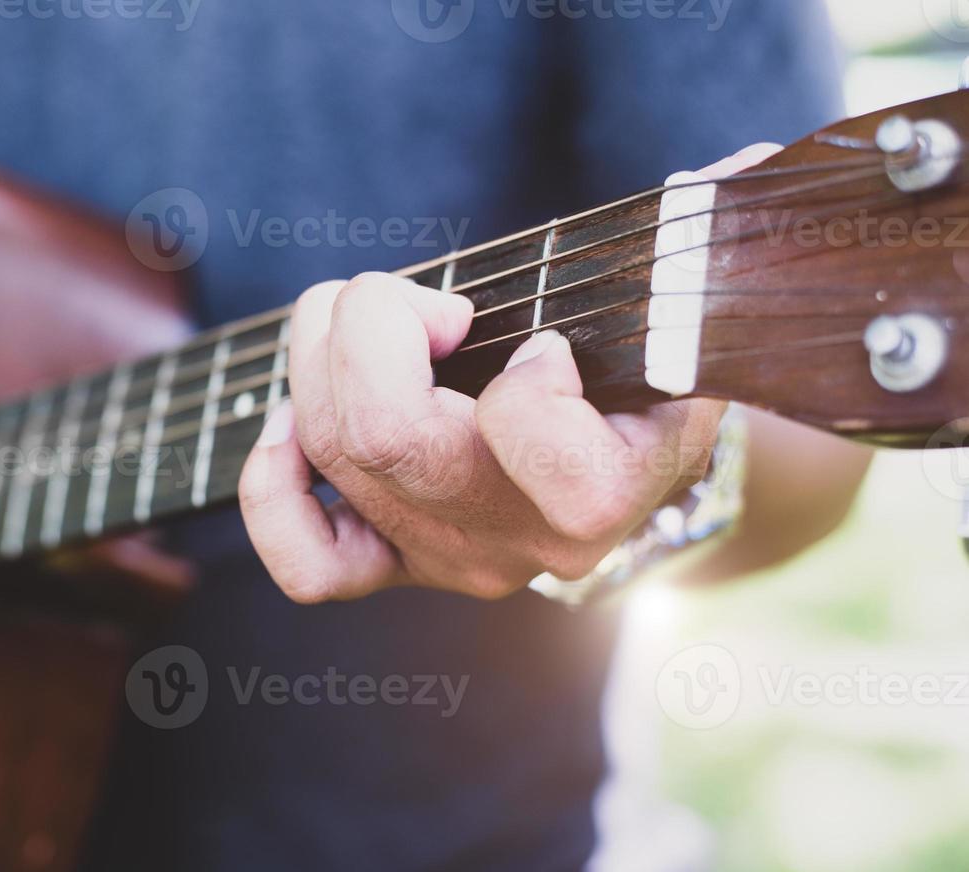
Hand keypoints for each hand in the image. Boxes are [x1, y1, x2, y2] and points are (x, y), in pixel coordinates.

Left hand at [236, 146, 779, 603]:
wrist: (631, 469)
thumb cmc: (646, 373)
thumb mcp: (682, 322)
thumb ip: (689, 255)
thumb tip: (734, 170)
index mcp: (606, 493)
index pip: (539, 446)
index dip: (525, 377)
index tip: (543, 342)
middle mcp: (519, 542)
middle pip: (388, 435)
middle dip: (373, 324)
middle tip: (417, 300)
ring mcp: (447, 558)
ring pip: (334, 454)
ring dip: (317, 351)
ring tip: (357, 315)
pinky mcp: (392, 565)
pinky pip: (306, 562)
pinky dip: (273, 484)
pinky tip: (290, 425)